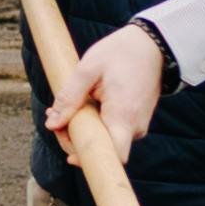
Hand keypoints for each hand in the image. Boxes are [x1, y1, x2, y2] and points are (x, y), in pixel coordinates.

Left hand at [52, 22, 168, 173]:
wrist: (152, 45)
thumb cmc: (120, 53)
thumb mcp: (88, 69)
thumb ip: (69, 97)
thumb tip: (52, 124)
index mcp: (123, 116)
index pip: (113, 157)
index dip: (89, 160)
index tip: (69, 153)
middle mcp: (134, 127)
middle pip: (103, 151)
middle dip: (75, 139)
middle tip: (55, 117)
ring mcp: (138, 125)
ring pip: (107, 140)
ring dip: (84, 130)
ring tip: (66, 108)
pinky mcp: (136, 120)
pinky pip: (114, 131)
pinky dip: (96, 124)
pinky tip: (83, 106)